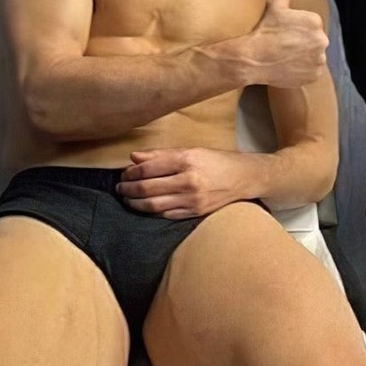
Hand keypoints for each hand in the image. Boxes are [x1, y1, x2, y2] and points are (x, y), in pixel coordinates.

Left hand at [117, 147, 250, 218]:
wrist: (244, 177)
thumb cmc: (216, 161)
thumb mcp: (191, 151)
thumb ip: (161, 154)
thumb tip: (134, 157)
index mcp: (186, 160)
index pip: (148, 168)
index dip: (130, 172)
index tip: (124, 174)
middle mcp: (189, 180)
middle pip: (147, 188)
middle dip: (128, 189)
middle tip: (120, 187)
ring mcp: (192, 199)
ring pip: (153, 205)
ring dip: (135, 203)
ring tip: (128, 199)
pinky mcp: (195, 212)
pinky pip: (166, 214)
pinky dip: (151, 211)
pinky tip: (145, 207)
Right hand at [243, 0, 328, 87]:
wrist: (254, 57)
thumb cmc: (264, 29)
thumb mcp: (276, 4)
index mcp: (315, 21)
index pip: (310, 26)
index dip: (296, 30)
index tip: (283, 33)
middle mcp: (322, 40)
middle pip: (314, 41)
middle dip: (302, 43)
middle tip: (283, 45)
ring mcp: (319, 60)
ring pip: (314, 57)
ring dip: (303, 57)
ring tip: (285, 57)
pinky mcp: (314, 75)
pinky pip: (312, 72)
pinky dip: (303, 71)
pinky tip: (288, 67)